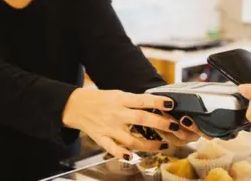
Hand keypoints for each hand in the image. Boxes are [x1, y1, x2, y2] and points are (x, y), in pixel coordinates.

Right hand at [62, 88, 192, 159]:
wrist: (76, 106)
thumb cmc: (101, 99)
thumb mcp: (118, 94)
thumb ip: (134, 101)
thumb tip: (156, 104)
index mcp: (120, 99)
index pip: (142, 100)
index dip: (157, 102)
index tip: (171, 104)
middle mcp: (116, 114)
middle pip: (140, 119)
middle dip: (159, 123)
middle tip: (174, 126)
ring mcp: (108, 128)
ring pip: (131, 139)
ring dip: (148, 144)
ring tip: (163, 145)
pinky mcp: (101, 138)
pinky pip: (112, 149)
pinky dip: (122, 154)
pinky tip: (133, 157)